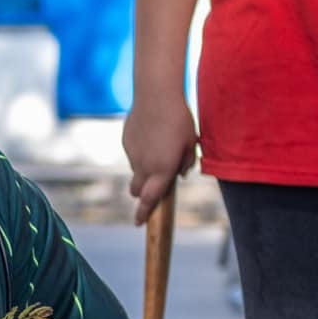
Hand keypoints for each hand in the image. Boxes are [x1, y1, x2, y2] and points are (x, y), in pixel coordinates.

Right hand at [122, 94, 198, 223]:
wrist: (156, 95)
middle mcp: (144, 166)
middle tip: (154, 183)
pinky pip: (133, 153)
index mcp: (162, 170)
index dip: (143, 214)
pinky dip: (140, 151)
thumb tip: (181, 174)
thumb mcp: (191, 143)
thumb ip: (187, 162)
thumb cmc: (179, 119)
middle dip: (143, 193)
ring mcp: (132, 155)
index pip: (150, 200)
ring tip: (159, 145)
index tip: (138, 223)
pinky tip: (151, 132)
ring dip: (145, 168)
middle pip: (137, 191)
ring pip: (136, 170)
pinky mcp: (126, 142)